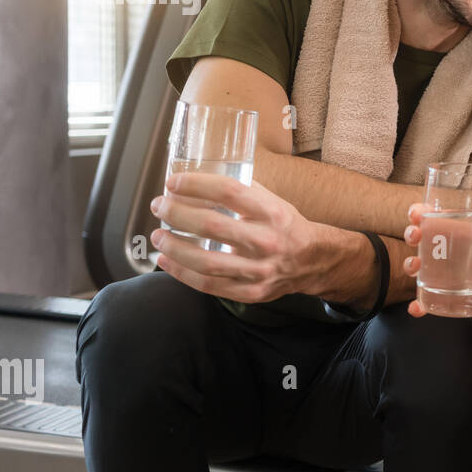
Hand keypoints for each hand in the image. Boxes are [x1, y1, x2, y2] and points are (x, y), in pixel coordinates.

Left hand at [150, 171, 316, 303]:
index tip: (174, 182)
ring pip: (205, 262)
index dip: (196, 185)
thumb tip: (199, 179)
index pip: (229, 192)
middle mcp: (266, 241)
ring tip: (159, 235)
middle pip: (211, 225)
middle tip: (160, 206)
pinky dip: (181, 273)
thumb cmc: (286, 227)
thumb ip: (242, 192)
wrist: (313, 261)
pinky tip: (166, 260)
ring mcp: (258, 270)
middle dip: (177, 214)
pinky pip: (209, 285)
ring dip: (174, 247)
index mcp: (272, 212)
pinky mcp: (251, 292)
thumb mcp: (273, 202)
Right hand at [402, 202, 471, 319]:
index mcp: (461, 235)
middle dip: (412, 234)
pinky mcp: (446, 295)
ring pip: (418, 266)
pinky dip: (418, 304)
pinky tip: (416, 307)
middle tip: (415, 235)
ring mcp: (444, 274)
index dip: (421, 213)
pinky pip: (426, 299)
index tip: (417, 213)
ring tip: (414, 266)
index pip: (435, 218)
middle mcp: (448, 253)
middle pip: (421, 239)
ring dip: (410, 265)